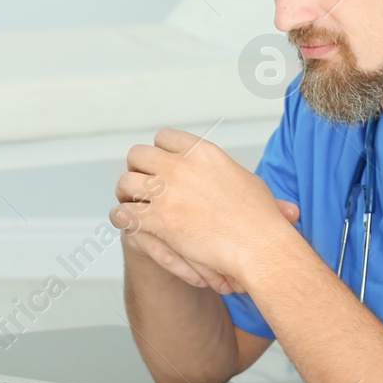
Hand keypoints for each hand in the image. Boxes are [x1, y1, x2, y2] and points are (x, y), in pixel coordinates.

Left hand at [112, 129, 300, 287]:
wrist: (258, 245)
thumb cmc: (260, 218)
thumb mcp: (249, 182)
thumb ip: (231, 174)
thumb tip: (234, 176)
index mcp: (202, 152)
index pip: (164, 138)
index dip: (160, 152)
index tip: (161, 163)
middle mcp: (180, 166)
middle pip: (138, 154)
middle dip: (138, 168)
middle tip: (142, 183)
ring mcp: (166, 192)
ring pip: (126, 182)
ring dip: (127, 193)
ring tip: (131, 202)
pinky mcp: (157, 220)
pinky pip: (124, 213)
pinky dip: (122, 217)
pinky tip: (127, 221)